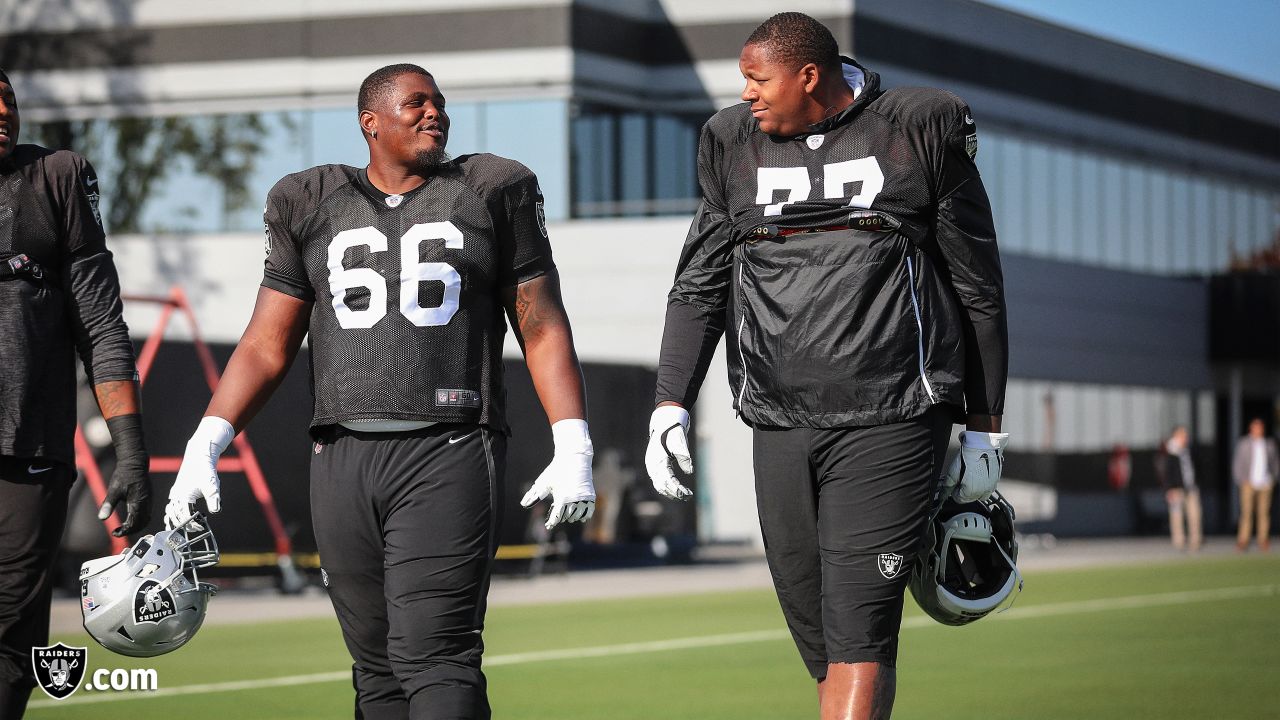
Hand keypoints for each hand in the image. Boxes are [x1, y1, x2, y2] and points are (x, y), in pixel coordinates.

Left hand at [97, 414, 151, 536]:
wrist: (135, 463)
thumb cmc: (123, 476)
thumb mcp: (113, 490)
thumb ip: (108, 505)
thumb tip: (102, 518)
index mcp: (138, 503)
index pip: (134, 524)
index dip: (125, 531)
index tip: (115, 532)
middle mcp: (146, 503)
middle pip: (142, 524)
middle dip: (131, 530)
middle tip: (119, 532)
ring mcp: (149, 500)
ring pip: (146, 519)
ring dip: (136, 525)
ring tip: (124, 526)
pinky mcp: (149, 498)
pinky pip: (147, 513)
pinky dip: (140, 519)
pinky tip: (131, 517)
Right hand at [165, 416, 234, 528]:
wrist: (199, 456)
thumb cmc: (206, 471)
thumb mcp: (212, 485)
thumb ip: (214, 498)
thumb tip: (216, 511)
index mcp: (183, 496)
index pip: (185, 516)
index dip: (192, 524)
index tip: (201, 528)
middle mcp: (176, 495)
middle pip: (177, 516)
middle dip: (185, 524)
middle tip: (196, 530)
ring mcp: (175, 493)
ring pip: (171, 511)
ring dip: (175, 521)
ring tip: (179, 530)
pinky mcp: (176, 491)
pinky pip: (171, 506)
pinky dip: (171, 514)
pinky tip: (172, 520)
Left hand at [521, 419, 595, 529]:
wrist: (574, 458)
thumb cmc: (556, 470)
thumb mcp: (545, 482)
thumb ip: (535, 494)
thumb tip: (524, 504)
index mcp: (561, 499)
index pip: (556, 517)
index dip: (552, 522)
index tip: (548, 525)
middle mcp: (573, 500)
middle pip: (566, 517)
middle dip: (561, 517)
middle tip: (556, 516)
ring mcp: (583, 498)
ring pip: (577, 516)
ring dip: (571, 518)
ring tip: (567, 517)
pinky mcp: (590, 495)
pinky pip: (589, 511)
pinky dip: (585, 516)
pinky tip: (582, 518)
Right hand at [645, 405, 692, 499]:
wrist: (664, 423)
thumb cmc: (673, 432)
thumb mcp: (679, 442)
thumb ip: (684, 457)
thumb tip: (690, 472)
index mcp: (657, 461)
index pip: (667, 480)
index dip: (676, 489)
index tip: (687, 494)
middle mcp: (652, 466)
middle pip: (662, 485)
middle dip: (675, 493)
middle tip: (688, 496)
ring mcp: (652, 466)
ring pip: (659, 485)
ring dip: (671, 492)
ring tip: (684, 495)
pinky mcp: (655, 466)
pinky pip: (659, 481)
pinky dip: (667, 487)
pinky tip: (677, 489)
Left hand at [945, 431, 1008, 502]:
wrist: (982, 445)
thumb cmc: (967, 457)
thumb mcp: (952, 473)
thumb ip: (947, 487)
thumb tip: (942, 497)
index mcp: (970, 492)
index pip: (959, 499)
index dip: (954, 490)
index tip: (955, 481)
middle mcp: (982, 492)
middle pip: (969, 498)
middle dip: (964, 490)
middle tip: (962, 477)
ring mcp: (991, 486)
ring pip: (979, 494)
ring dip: (974, 488)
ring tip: (970, 475)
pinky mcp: (996, 479)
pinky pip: (988, 487)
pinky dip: (983, 484)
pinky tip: (979, 473)